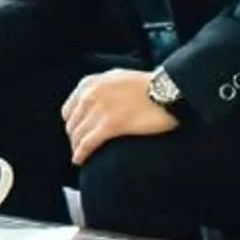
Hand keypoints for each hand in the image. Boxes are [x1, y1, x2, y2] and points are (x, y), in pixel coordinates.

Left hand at [61, 68, 177, 164]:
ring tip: (80, 156)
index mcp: (92, 83)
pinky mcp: (111, 124)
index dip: (72, 124)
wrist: (169, 89)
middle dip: (74, 137)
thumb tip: (93, 102)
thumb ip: (102, 88)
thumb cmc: (150, 86)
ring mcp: (100, 108)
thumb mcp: (119, 78)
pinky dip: (81, 153)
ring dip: (77, 147)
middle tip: (80, 148)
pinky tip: (80, 160)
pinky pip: (87, 143)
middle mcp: (91, 93)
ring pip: (77, 134)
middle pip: (72, 123)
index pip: (70, 109)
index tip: (77, 133)